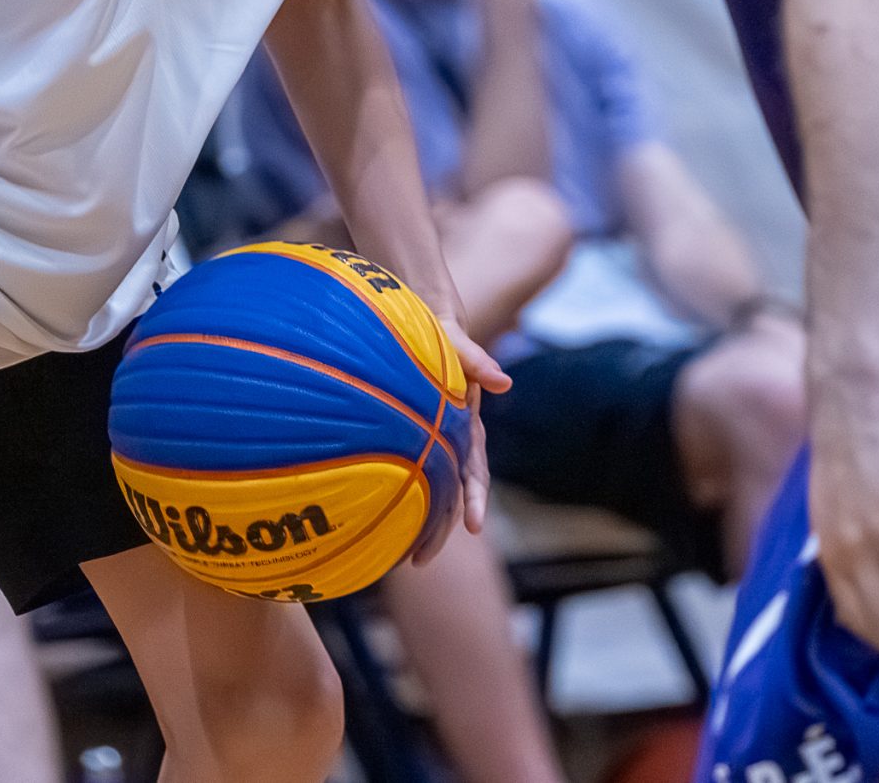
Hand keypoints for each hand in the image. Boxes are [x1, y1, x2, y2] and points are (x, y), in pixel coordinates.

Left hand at [415, 313, 511, 563]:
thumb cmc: (441, 329)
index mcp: (467, 423)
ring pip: (429, 487)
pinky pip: (405, 470)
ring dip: (421, 520)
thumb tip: (504, 383)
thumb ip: (477, 360)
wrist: (423, 317)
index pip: (475, 470)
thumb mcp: (457, 341)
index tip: (472, 529)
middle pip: (451, 492)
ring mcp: (430, 440)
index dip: (474, 500)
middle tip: (421, 562)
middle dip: (440, 527)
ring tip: (402, 555)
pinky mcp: (409, 436)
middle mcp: (451, 439)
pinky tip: (374, 517)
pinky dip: (398, 495)